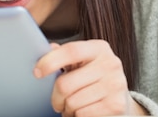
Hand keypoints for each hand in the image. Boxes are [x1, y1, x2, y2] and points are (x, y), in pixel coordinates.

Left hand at [33, 40, 147, 116]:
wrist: (120, 99)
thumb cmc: (94, 78)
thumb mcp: (83, 62)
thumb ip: (65, 54)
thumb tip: (48, 48)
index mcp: (99, 48)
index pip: (71, 51)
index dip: (50, 61)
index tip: (37, 72)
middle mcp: (110, 64)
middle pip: (65, 84)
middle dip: (55, 97)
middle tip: (57, 101)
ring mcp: (115, 84)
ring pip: (72, 102)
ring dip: (67, 109)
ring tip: (73, 105)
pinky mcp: (116, 105)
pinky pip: (83, 114)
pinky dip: (77, 116)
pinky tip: (83, 111)